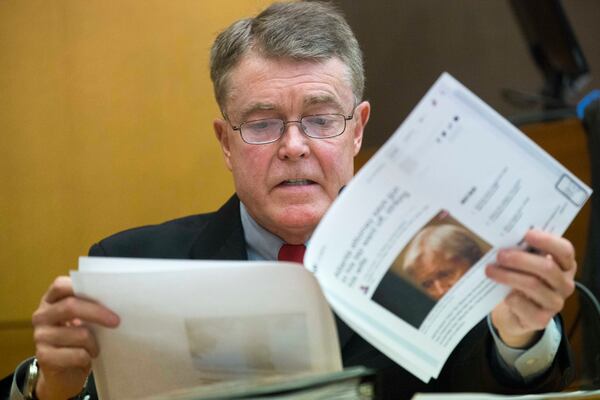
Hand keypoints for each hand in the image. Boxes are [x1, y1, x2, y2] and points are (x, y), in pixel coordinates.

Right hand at [31, 276, 119, 399]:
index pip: (60, 285)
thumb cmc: (79, 340)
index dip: (82, 287)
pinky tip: (86, 358)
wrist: (63, 374)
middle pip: (70, 306)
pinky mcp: (43, 356)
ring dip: (94, 343)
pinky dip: (87, 357)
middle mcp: (42, 315)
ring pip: (78, 333)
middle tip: (116, 321)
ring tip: (95, 348)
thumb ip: (90, 306)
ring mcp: (40, 336)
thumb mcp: (83, 319)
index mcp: (51, 301)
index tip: (107, 294)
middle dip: (97, 313)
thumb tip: (117, 299)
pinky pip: (77, 354)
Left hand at [486, 229, 575, 347]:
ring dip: (508, 276)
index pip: (565, 251)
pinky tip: (502, 293)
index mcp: (564, 265)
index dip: (547, 241)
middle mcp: (564, 284)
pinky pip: (523, 304)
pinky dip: (509, 296)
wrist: (516, 312)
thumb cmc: (521, 279)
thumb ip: (523, 250)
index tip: (526, 234)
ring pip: (533, 285)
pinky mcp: (541, 319)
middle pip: (547, 268)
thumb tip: (503, 237)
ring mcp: (555, 303)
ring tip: (490, 270)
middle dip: (520, 259)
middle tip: (500, 255)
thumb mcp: (525, 264)